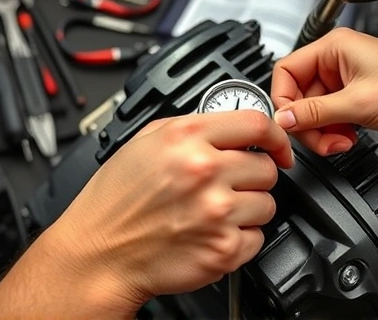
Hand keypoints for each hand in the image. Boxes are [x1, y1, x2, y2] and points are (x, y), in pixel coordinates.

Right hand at [15, 111, 292, 317]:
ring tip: (216, 212)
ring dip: (248, 208)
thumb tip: (231, 126)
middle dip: (253, 175)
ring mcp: (217, 212)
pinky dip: (240, 237)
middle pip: (267, 168)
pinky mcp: (223, 249)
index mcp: (186, 138)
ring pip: (267, 204)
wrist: (98, 252)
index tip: (278, 146)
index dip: (276, 136)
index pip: (257, 125)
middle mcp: (205, 172)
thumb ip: (193, 127)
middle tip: (228, 185)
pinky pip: (257, 237)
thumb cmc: (115, 199)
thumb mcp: (146, 140)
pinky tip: (213, 232)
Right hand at [271, 28, 377, 155]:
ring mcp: (344, 81)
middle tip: (320, 140)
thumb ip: (314, 112)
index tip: (288, 123)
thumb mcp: (358, 103)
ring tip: (340, 141)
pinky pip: (329, 117)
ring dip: (323, 131)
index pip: (286, 71)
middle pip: (298, 96)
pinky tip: (348, 138)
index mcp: (333, 48)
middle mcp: (335, 62)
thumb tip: (283, 119)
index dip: (283, 100)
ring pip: (313, 111)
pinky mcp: (353, 98)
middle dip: (308, 123)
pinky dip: (334, 132)